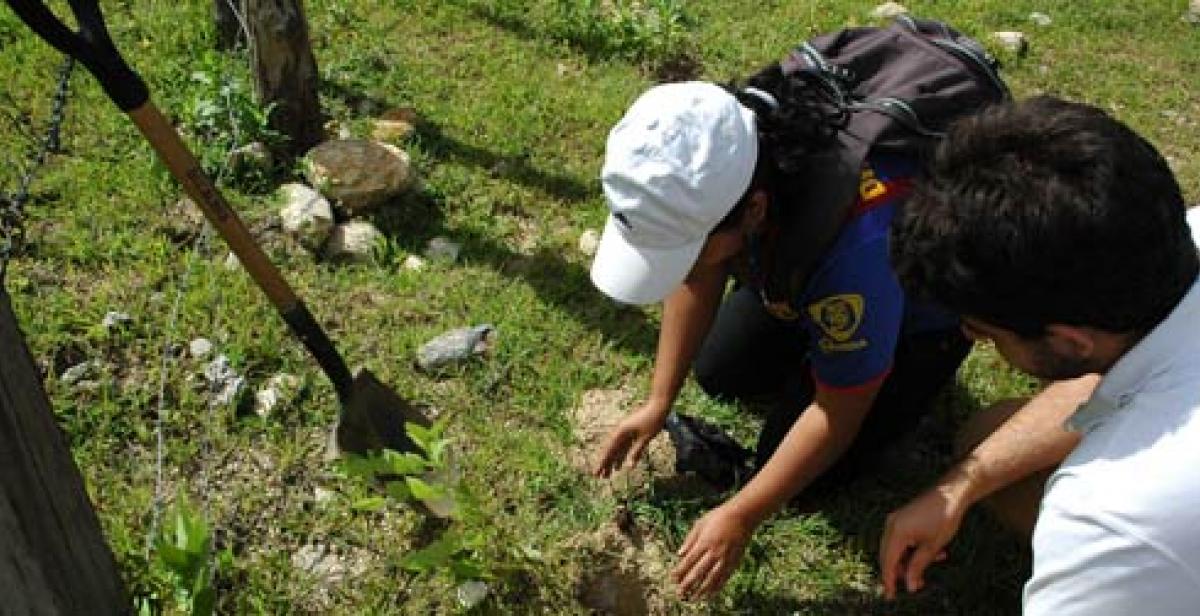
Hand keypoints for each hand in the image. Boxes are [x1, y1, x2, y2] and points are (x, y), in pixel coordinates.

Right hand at [592, 404, 666, 477]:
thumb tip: (630, 467)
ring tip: (608, 474)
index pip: (610, 450)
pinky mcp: (630, 432)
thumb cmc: (653, 420)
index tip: (597, 472)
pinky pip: (623, 447)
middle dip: (605, 464)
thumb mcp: (645, 438)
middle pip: (611, 450)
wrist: (658, 406)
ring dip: (612, 461)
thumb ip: (637, 451)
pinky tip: (619, 465)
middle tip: (600, 477)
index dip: (603, 462)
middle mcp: (620, 432)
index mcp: (621, 432)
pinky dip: (621, 456)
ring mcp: (625, 432)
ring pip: (617, 449)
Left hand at [672, 505, 753, 599]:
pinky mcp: (734, 561)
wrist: (742, 516)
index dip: (680, 571)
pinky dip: (717, 587)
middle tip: (680, 593)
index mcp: (704, 542)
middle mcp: (714, 552)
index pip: (689, 561)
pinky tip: (711, 593)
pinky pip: (724, 577)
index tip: (673, 578)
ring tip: (694, 598)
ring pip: (712, 578)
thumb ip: (689, 539)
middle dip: (688, 584)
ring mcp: (725, 558)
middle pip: (698, 572)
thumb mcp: (700, 523)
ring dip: (702, 589)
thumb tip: (679, 554)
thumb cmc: (718, 517)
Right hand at [879, 483, 968, 598]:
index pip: (888, 562)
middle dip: (901, 572)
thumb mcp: (932, 547)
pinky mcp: (902, 518)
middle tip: (914, 585)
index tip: (891, 595)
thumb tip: (910, 586)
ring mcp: (896, 520)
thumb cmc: (943, 518)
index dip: (889, 580)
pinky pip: (902, 539)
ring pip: (897, 548)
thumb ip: (918, 567)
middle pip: (889, 556)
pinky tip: (933, 552)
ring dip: (910, 560)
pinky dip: (913, 549)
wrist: (951, 493)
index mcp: (896, 532)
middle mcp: (891, 525)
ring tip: (931, 566)